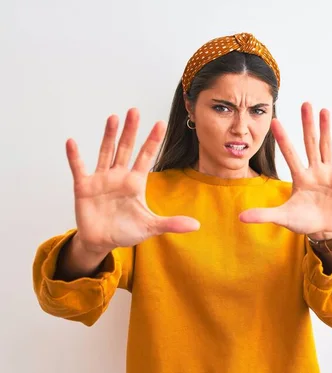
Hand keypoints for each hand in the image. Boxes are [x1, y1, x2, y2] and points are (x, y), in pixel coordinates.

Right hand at [66, 108, 199, 254]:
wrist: (102, 241)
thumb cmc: (125, 231)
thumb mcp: (151, 227)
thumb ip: (172, 223)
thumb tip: (197, 225)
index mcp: (135, 182)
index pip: (146, 157)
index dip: (153, 141)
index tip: (161, 123)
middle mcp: (119, 176)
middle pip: (126, 148)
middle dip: (131, 130)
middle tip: (135, 110)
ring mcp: (101, 179)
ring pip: (106, 152)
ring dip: (109, 136)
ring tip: (113, 118)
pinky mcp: (83, 187)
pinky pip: (79, 168)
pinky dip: (75, 156)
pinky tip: (72, 142)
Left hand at [239, 102, 331, 239]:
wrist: (324, 228)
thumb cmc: (302, 220)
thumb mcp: (283, 217)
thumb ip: (263, 215)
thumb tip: (239, 217)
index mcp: (299, 178)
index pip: (289, 154)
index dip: (282, 139)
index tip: (275, 121)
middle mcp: (314, 171)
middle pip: (310, 144)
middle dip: (308, 124)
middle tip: (305, 103)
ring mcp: (329, 173)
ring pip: (326, 147)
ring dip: (326, 129)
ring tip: (324, 110)